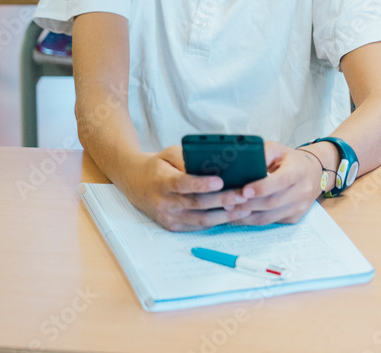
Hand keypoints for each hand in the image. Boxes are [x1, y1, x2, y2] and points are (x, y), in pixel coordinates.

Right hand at [118, 145, 252, 231]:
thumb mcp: (169, 153)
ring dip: (224, 215)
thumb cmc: (158, 165)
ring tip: (246, 207)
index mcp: (162, 180)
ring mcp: (168, 217)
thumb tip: (213, 161)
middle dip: (222, 200)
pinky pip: (198, 226)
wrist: (134, 183)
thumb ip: (187, 157)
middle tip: (243, 194)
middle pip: (196, 203)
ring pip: (200, 220)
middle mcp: (164, 202)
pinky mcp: (172, 226)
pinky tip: (233, 215)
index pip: (182, 184)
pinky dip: (217, 222)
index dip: (201, 184)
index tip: (220, 181)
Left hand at [224, 142, 324, 224]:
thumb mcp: (279, 149)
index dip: (261, 188)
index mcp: (299, 171)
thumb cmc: (292, 160)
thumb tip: (243, 165)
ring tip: (230, 210)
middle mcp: (302, 191)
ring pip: (269, 217)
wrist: (315, 173)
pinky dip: (253, 220)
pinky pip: (271, 222)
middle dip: (247, 204)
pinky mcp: (295, 217)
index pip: (280, 182)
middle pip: (271, 202)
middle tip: (227, 201)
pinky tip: (241, 215)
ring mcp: (299, 207)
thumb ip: (263, 154)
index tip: (244, 190)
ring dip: (247, 216)